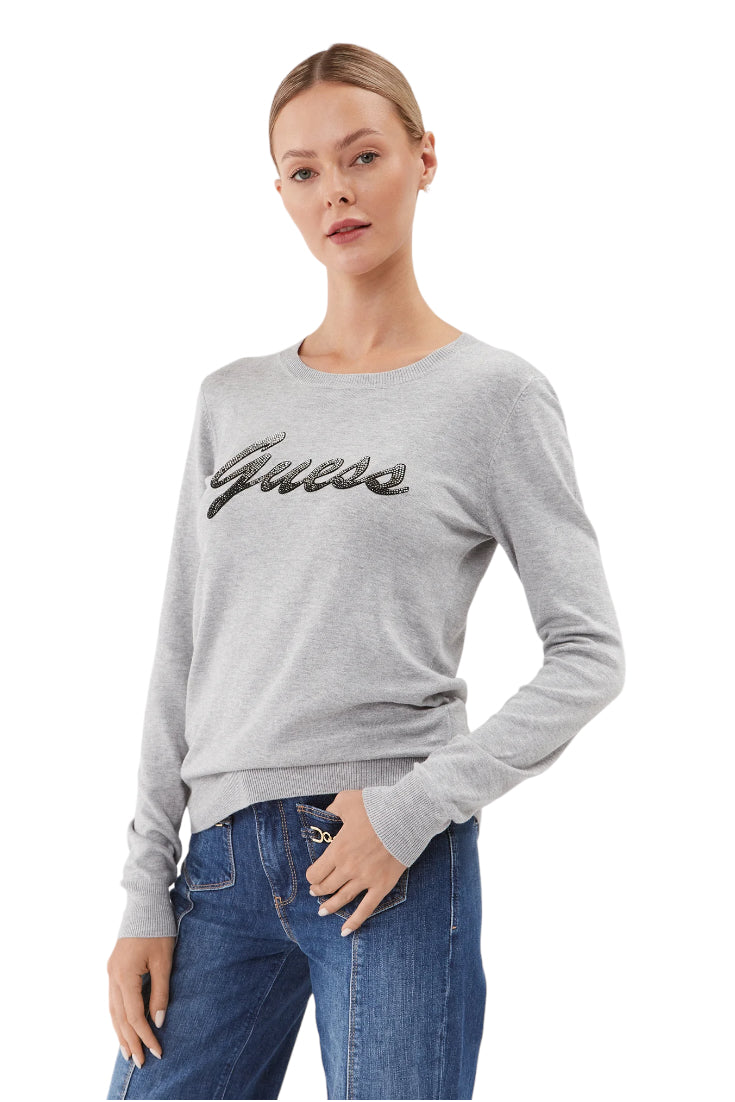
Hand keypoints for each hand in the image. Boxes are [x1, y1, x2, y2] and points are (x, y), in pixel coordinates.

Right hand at [107, 937, 174, 1066]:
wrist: (145, 903)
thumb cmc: (158, 929)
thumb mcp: (164, 961)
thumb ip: (160, 992)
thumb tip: (158, 1021)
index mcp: (124, 976)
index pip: (134, 1016)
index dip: (146, 1036)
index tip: (157, 1051)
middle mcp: (113, 976)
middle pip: (119, 1018)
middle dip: (131, 1041)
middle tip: (141, 1062)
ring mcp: (111, 972)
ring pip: (113, 1010)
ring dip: (121, 1032)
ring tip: (128, 1052)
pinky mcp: (114, 967)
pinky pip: (113, 999)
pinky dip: (118, 1016)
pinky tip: (123, 1026)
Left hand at [304, 789, 406, 936]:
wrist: (406, 816)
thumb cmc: (376, 806)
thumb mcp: (348, 800)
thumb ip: (334, 809)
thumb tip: (328, 814)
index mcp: (338, 849)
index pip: (316, 872)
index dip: (312, 876)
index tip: (313, 876)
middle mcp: (348, 868)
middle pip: (327, 887)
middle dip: (318, 890)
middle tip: (316, 891)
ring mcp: (365, 879)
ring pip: (342, 899)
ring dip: (330, 906)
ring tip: (322, 911)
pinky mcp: (382, 885)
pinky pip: (366, 908)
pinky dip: (354, 922)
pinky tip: (345, 931)